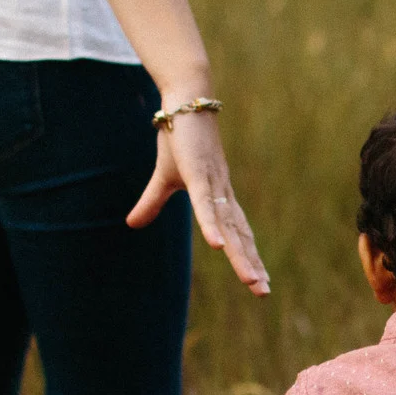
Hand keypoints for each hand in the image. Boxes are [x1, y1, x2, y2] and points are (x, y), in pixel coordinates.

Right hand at [129, 108, 270, 294]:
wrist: (184, 103)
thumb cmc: (179, 139)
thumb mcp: (163, 179)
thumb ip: (151, 204)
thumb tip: (132, 225)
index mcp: (218, 197)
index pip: (238, 232)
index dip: (247, 255)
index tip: (259, 282)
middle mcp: (222, 194)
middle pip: (240, 235)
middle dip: (251, 263)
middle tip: (263, 291)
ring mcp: (213, 185)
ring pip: (228, 227)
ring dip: (240, 254)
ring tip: (251, 280)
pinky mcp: (199, 174)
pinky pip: (206, 205)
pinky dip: (212, 225)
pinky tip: (219, 245)